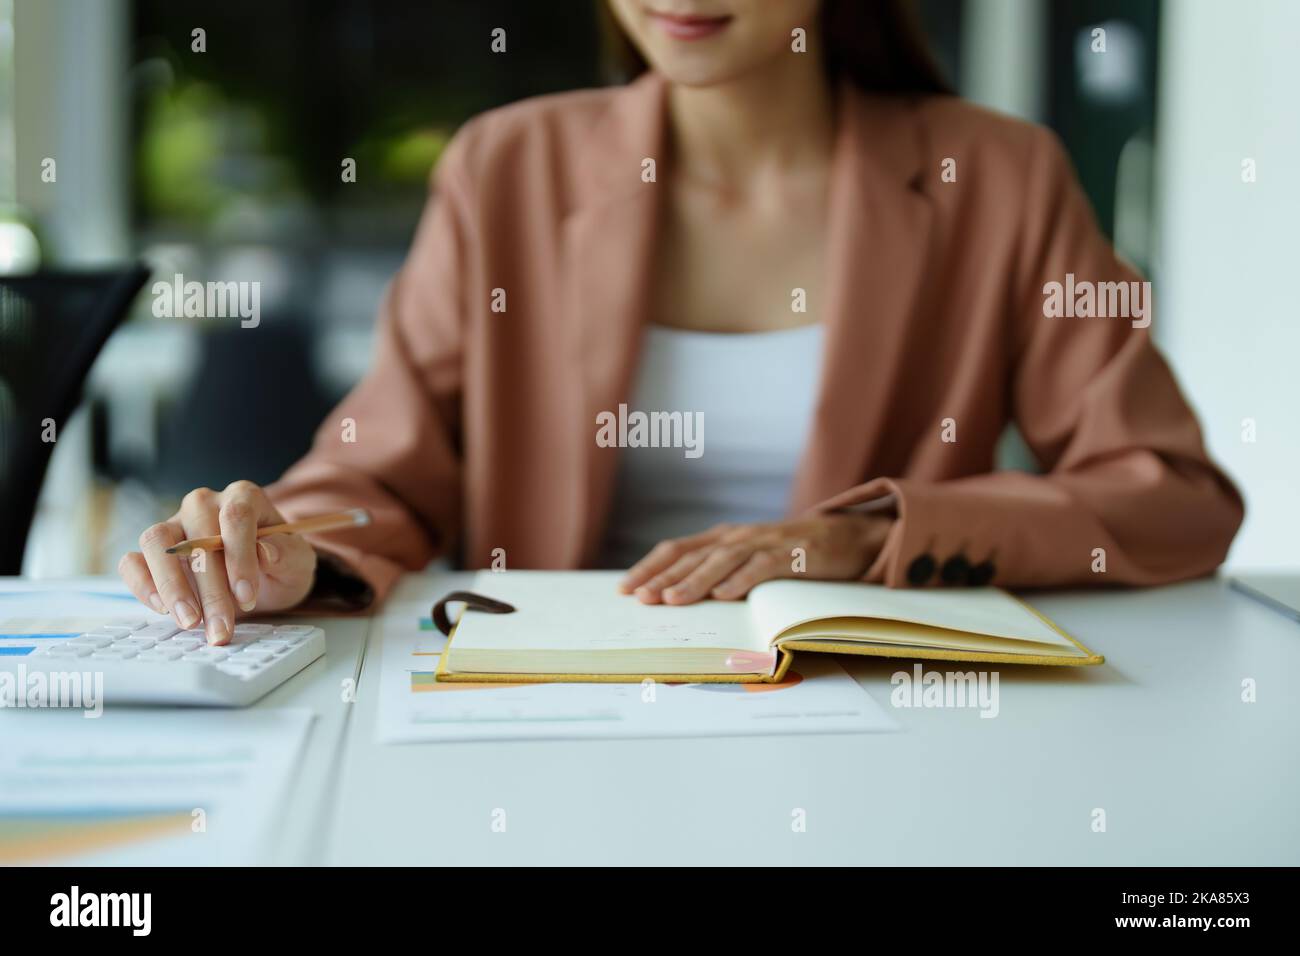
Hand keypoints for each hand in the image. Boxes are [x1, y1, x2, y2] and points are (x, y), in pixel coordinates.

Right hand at [117, 481, 317, 644]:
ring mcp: (174, 525)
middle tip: (221, 627)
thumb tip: (265, 552)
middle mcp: (203, 504)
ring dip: (172, 586)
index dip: (240, 557)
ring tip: (190, 622)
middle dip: (210, 588)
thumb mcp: (297, 561)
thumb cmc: (281, 564)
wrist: (266, 578)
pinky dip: (143, 585)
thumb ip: (286, 553)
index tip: (247, 596)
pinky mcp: (151, 552)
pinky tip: (164, 610)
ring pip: (156, 543)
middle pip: (196, 536)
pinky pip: (133, 562)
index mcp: (243, 497)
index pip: (236, 516)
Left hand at [619, 513, 892, 604]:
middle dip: (662, 578)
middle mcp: (738, 536)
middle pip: (691, 555)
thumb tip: (678, 599)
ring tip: (671, 600)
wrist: (847, 538)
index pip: (676, 549)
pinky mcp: (791, 555)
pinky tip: (724, 595)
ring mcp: (764, 543)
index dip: (649, 568)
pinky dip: (742, 580)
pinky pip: (762, 567)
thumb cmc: (792, 555)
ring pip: (721, 561)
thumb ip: (720, 572)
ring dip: (694, 581)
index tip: (625, 589)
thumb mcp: (750, 560)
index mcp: (724, 538)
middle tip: (639, 599)